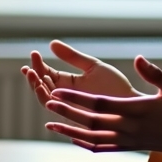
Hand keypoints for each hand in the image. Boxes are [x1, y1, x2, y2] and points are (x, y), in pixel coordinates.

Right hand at [21, 40, 137, 107]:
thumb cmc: (116, 85)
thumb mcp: (92, 66)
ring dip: (37, 89)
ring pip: (46, 100)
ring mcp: (69, 107)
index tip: (34, 53)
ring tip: (35, 76)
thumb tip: (51, 43)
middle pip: (42, 87)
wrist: (132, 103)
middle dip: (33, 78)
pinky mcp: (74, 118)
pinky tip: (47, 93)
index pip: (47, 73)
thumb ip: (73, 56)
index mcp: (69, 82)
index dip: (38, 65)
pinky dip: (49, 103)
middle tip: (29, 68)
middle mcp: (66, 96)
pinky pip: (57, 113)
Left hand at [44, 56, 161, 161]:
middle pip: (91, 121)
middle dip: (68, 111)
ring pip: (91, 137)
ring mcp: (126, 140)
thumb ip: (155, 74)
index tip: (60, 90)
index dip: (78, 97)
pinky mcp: (127, 147)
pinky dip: (83, 143)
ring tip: (49, 123)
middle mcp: (128, 128)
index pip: (100, 104)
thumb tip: (138, 58)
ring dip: (69, 129)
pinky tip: (70, 136)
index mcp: (137, 110)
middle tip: (47, 101)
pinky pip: (100, 148)